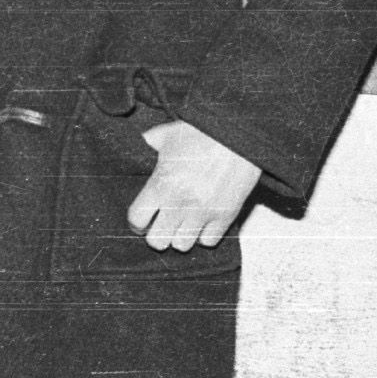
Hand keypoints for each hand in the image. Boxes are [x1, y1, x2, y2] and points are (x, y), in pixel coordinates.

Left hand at [127, 121, 259, 251]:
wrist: (240, 135)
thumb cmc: (204, 132)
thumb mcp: (169, 133)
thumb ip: (149, 142)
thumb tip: (138, 144)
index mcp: (161, 183)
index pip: (137, 219)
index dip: (136, 221)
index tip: (141, 218)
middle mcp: (180, 203)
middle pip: (157, 241)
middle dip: (156, 233)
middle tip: (161, 223)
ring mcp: (203, 212)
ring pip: (181, 245)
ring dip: (179, 236)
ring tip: (182, 223)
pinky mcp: (225, 216)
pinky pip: (208, 242)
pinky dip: (203, 235)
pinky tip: (202, 222)